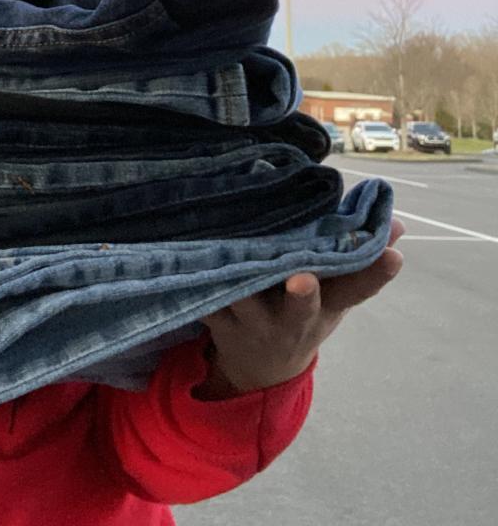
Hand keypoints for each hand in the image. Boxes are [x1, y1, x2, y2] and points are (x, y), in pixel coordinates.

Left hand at [197, 217, 404, 397]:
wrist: (259, 367)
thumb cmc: (301, 312)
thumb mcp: (335, 295)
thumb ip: (359, 259)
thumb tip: (396, 222)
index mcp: (325, 308)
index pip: (357, 291)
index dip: (375, 275)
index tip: (393, 256)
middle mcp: (292, 320)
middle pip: (300, 309)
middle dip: (302, 296)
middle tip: (302, 279)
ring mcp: (254, 323)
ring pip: (245, 296)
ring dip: (240, 275)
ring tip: (233, 244)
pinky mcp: (216, 320)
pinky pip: (206, 296)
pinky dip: (200, 275)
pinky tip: (192, 247)